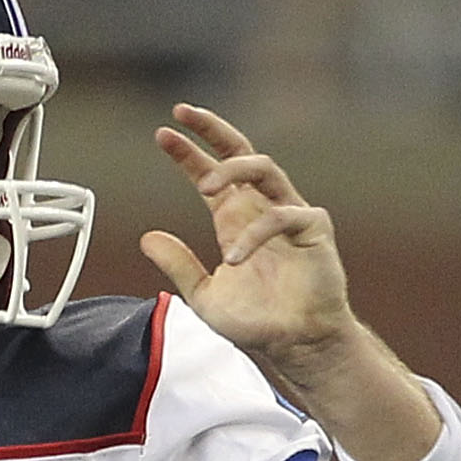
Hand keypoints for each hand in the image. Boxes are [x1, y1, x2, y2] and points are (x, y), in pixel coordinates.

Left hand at [140, 106, 352, 369]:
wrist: (295, 345)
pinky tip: (233, 259)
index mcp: (235, 219)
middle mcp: (261, 208)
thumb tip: (148, 238)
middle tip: (182, 114)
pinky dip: (254, 235)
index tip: (163, 134)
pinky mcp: (313, 229)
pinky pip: (282, 216)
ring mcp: (290, 214)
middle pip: (240, 152)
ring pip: (263, 168)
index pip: (211, 173)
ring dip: (232, 168)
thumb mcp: (203, 296)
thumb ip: (177, 265)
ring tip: (203, 184)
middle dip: (212, 129)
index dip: (188, 153)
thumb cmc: (258, 322)